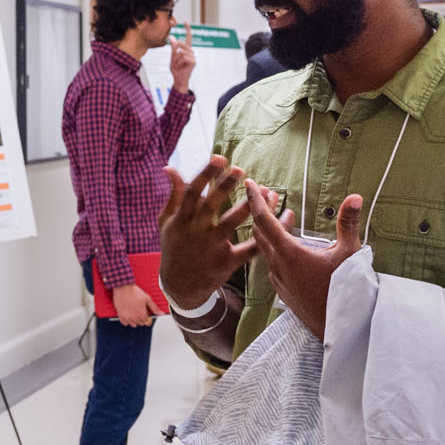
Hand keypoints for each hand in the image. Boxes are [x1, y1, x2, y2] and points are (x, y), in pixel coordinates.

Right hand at [110, 282, 155, 326]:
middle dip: (141, 318)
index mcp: (142, 314)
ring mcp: (127, 317)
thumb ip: (154, 308)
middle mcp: (134, 318)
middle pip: (140, 323)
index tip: (146, 314)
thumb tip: (161, 314)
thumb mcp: (147, 299)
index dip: (147, 318)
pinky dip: (126, 320)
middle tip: (139, 310)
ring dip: (134, 320)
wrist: (124, 287)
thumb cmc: (135, 292)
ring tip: (133, 312)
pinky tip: (128, 314)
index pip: (147, 323)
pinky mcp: (121, 315)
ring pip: (133, 324)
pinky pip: (124, 323)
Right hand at [156, 156, 266, 307]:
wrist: (179, 285)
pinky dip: (263, 237)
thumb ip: (174, 195)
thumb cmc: (175, 247)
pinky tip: (277, 221)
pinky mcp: (226, 262)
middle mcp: (195, 232)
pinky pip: (248, 249)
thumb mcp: (167, 222)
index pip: (193, 192)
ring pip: (232, 225)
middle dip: (226, 186)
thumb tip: (170, 168)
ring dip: (248, 207)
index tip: (219, 158)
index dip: (206, 174)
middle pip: (212, 205)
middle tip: (241, 170)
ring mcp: (211, 248)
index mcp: (181, 219)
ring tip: (265, 191)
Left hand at [168, 26, 195, 91]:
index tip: (185, 22)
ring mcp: (193, 56)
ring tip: (178, 66)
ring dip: (176, 60)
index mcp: (186, 49)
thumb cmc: (176, 69)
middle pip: (180, 44)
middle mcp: (191, 51)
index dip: (187, 29)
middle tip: (174, 62)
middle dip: (174, 53)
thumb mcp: (172, 57)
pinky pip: (183, 58)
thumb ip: (173, 48)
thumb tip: (171, 37)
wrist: (178, 79)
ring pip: (181, 52)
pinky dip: (179, 63)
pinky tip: (181, 68)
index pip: (188, 37)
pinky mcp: (194, 62)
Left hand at [252, 189, 364, 337]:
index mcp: (289, 254)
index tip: (248, 183)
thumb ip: (347, 224)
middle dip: (262, 209)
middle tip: (268, 192)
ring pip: (266, 248)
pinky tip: (290, 243)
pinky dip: (277, 246)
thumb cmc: (345, 292)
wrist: (340, 330)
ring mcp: (279, 280)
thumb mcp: (349, 254)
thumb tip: (353, 197)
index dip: (255, 199)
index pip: (264, 220)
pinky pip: (273, 262)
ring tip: (285, 213)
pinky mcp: (283, 290)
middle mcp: (278, 266)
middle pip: (260, 232)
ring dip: (272, 229)